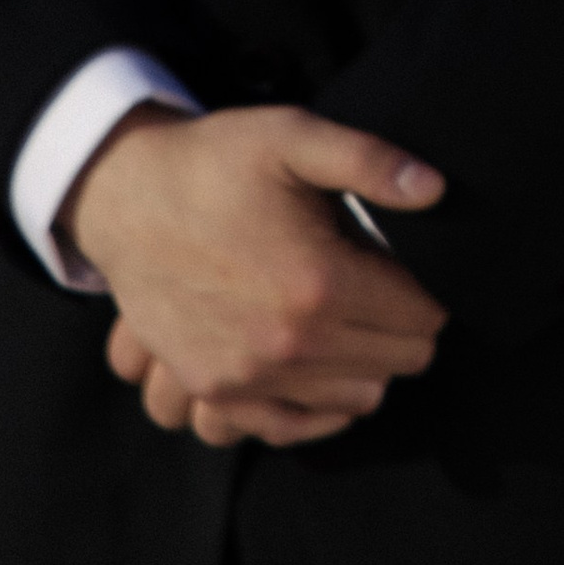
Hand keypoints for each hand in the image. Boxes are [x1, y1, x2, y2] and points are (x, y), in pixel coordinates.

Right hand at [66, 104, 446, 450]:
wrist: (126, 196)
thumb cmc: (217, 162)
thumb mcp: (294, 136)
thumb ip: (372, 160)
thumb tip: (436, 188)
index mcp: (319, 282)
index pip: (422, 318)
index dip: (431, 292)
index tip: (415, 270)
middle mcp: (288, 343)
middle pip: (398, 361)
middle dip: (407, 326)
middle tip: (388, 288)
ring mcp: (247, 376)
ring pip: (356, 399)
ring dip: (369, 363)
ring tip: (356, 318)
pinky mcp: (216, 389)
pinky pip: (292, 428)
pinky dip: (321, 407)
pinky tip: (328, 371)